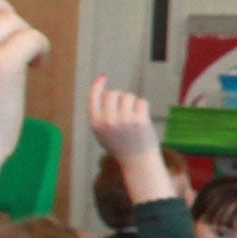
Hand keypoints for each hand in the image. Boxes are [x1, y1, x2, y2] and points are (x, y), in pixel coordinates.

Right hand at [88, 75, 177, 204]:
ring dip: (133, 103)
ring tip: (134, 118)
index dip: (97, 85)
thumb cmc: (121, 145)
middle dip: (121, 98)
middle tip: (126, 111)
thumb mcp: (103, 132)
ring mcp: (123, 120)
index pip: (93, 98)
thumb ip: (100, 115)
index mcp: (96, 123)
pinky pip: (141, 102)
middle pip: (113, 94)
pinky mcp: (139, 120)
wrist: (138, 161)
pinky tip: (143, 119)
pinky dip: (143, 107)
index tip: (103, 77)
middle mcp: (107, 121)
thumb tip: (106, 92)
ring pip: (128, 96)